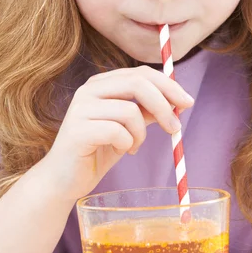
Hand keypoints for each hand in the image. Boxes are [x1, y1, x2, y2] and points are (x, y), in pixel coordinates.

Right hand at [43, 65, 193, 201]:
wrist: (64, 180)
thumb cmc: (98, 151)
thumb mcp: (129, 128)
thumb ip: (147, 111)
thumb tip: (178, 101)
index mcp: (102, 84)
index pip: (140, 72)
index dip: (168, 85)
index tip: (187, 102)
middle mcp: (88, 89)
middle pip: (137, 83)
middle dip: (164, 104)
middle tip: (175, 127)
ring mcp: (80, 108)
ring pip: (130, 110)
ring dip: (141, 134)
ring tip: (133, 147)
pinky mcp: (77, 130)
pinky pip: (117, 132)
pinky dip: (127, 144)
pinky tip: (120, 152)